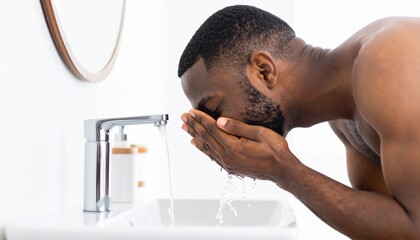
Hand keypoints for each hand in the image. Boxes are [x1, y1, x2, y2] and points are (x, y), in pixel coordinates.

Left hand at [181, 109, 299, 184]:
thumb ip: (238, 127)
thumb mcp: (260, 133)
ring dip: (194, 136)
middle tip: (183, 117)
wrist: (282, 171)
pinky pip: (211, 156)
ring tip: (185, 128)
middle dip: (193, 126)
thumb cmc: (275, 150)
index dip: (201, 119)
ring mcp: (228, 164)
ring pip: (206, 147)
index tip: (191, 111)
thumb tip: (219, 121)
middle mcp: (227, 157)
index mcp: (233, 147)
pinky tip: (195, 143)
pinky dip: (202, 148)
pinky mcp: (230, 168)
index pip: (212, 129)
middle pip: (206, 138)